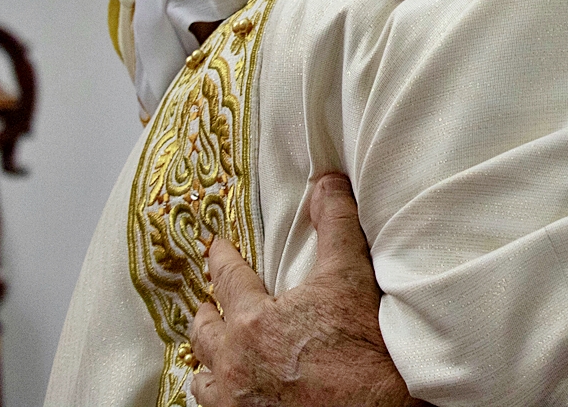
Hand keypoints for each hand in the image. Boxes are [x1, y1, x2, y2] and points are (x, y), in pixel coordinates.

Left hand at [190, 174, 419, 406]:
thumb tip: (326, 183)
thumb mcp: (351, 277)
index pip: (227, 278)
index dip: (221, 258)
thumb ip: (335, 225)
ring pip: (203, 379)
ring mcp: (236, 402)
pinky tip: (228, 395)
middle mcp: (235, 364)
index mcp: (253, 321)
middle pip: (205, 333)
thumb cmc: (364, 350)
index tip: (214, 247)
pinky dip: (217, 397)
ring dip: (207, 362)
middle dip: (207, 314)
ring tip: (212, 356)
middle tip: (208, 305)